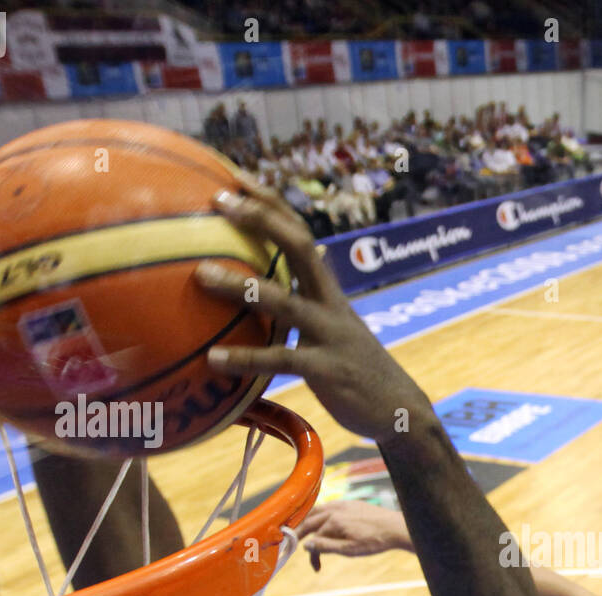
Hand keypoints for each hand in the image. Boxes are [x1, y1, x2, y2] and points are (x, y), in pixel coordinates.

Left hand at [194, 176, 431, 441]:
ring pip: (283, 301)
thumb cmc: (361, 372)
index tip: (235, 178)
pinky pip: (281, 360)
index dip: (270, 203)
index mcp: (330, 292)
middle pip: (298, 247)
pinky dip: (245, 358)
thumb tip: (295, 280)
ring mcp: (331, 335)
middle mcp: (331, 304)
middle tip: (218, 199)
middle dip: (260, 218)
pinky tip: (213, 359)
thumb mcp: (340, 329)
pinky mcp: (327, 370)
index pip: (300, 233)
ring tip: (200, 275)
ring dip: (240, 285)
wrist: (401, 411)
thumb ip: (314, 304)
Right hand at [297, 500, 410, 569]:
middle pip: (310, 520)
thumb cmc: (375, 541)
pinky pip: (329, 506)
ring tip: (305, 532)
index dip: (312, 555)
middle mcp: (335, 509)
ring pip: (318, 511)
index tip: (316, 567)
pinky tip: (323, 521)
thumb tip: (306, 545)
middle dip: (302, 534)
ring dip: (309, 521)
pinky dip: (321, 514)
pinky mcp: (351, 503)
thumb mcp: (349, 549)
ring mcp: (343, 504)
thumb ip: (326, 546)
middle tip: (296, 544)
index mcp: (333, 521)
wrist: (396, 528)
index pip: (314, 538)